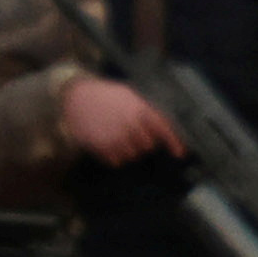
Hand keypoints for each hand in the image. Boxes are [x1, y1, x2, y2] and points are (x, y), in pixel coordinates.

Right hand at [60, 76, 183, 164]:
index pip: (162, 129)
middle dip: (144, 142)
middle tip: (132, 134)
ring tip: (118, 136)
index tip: (180, 154)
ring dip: (129, 150)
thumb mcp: (130, 96)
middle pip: (148, 146)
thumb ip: (147, 112)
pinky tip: (108, 143)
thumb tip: (160, 132)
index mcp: (140, 110)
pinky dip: (115, 156)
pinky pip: (116, 161)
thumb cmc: (106, 95)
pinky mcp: (100, 147)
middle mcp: (130, 125)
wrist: (76, 96)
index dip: (173, 143)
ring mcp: (115, 137)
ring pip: (132, 155)